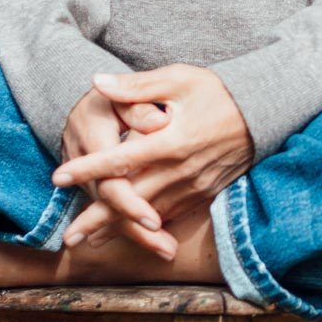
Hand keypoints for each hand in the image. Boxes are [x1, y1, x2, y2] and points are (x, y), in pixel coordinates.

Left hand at [52, 65, 255, 251]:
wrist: (264, 112)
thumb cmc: (218, 91)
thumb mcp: (178, 79)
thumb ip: (136, 87)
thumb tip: (97, 83)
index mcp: (169, 140)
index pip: (119, 159)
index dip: (87, 170)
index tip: (58, 178)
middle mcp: (180, 169)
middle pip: (131, 199)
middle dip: (98, 218)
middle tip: (68, 237)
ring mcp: (194, 184)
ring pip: (150, 213)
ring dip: (120, 229)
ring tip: (90, 241)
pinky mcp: (204, 192)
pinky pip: (173, 214)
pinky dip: (149, 228)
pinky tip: (131, 235)